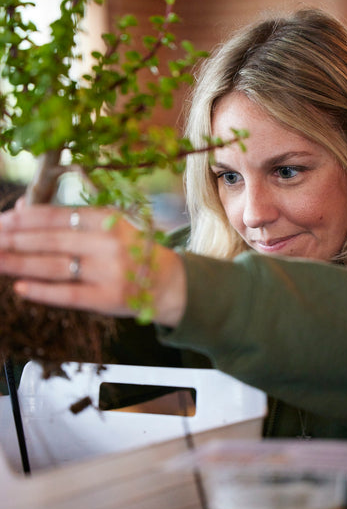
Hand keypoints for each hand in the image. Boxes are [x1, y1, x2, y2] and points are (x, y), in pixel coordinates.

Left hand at [0, 205, 185, 326]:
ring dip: (20, 264)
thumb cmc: (131, 250)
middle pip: (52, 240)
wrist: (167, 282)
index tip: (1, 220)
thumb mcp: (108, 227)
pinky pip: (69, 294)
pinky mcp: (108, 299)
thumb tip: (23, 209)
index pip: (58, 215)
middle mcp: (109, 243)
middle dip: (15, 240)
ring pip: (55, 266)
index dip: (26, 218)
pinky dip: (43, 291)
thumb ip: (69, 219)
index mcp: (108, 219)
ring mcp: (109, 272)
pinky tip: (20, 287)